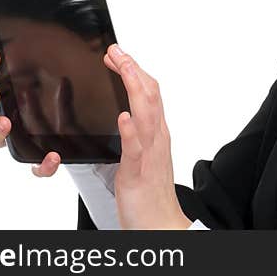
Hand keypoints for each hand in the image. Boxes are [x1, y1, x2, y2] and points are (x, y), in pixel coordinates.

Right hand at [0, 49, 60, 176]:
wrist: (90, 117)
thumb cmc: (66, 79)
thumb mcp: (56, 58)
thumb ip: (42, 50)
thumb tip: (34, 37)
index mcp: (6, 88)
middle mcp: (7, 112)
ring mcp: (20, 135)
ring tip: (6, 123)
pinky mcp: (40, 154)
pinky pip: (35, 165)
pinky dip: (42, 164)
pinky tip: (53, 156)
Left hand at [103, 44, 192, 229]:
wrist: (161, 225)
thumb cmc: (150, 194)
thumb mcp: (143, 156)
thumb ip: (137, 134)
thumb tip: (127, 114)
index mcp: (156, 133)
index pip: (149, 93)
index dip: (135, 71)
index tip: (118, 55)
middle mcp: (156, 138)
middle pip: (150, 95)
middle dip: (132, 69)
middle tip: (115, 51)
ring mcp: (149, 154)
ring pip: (146, 113)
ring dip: (133, 87)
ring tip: (121, 67)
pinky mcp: (138, 173)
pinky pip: (135, 149)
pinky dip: (131, 131)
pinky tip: (124, 116)